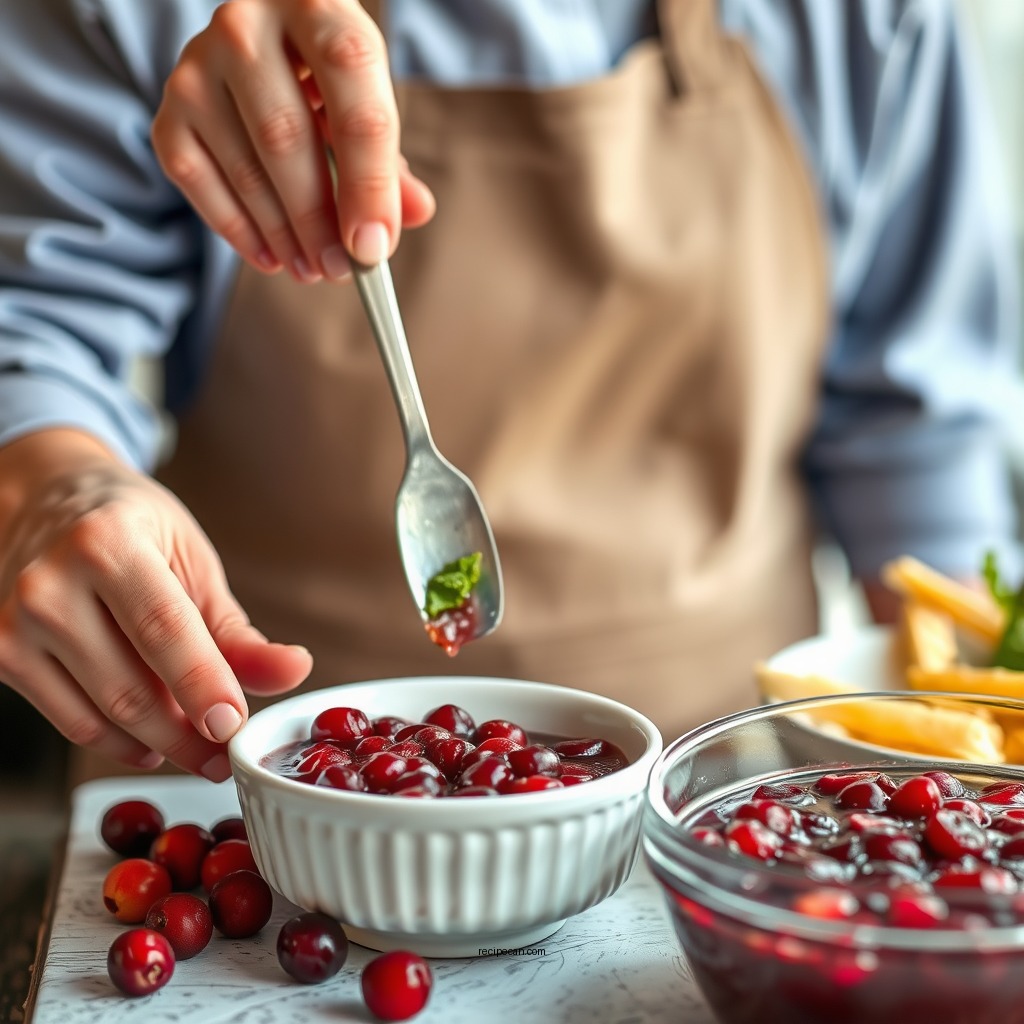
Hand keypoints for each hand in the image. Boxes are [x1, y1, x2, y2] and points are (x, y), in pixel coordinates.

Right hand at [0, 430, 312, 779]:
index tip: (235, 728)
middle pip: (130, 686)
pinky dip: (116, 741)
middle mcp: (51, 582)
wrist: (46, 502)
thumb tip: (294, 671)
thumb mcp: (192, 563)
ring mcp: (15, 622)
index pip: (164, 630)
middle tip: (226, 756)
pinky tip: (148, 741)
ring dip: (158, 745)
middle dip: (188, 736)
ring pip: (100, 714)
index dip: (203, 685)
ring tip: (197, 746)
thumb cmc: (130, 529)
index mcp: (108, 543)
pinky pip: (69, 721)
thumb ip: (237, 630)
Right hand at [151, 0, 434, 282]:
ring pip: (245, 166)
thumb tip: (416, 213)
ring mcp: (198, 65)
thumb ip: (390, 160)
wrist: (264, 36)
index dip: (366, 178)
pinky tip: (271, 257)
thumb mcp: (366, 100)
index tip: (373, 247)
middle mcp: (247, 26)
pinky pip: (198, 181)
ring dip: (283, 235)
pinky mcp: (171, 107)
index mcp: (317, 8)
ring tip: (313, 269)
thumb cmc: (327, 78)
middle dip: (318, 219)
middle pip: (286, 136)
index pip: (350, 93)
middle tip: (341, 269)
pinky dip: (238, 230)